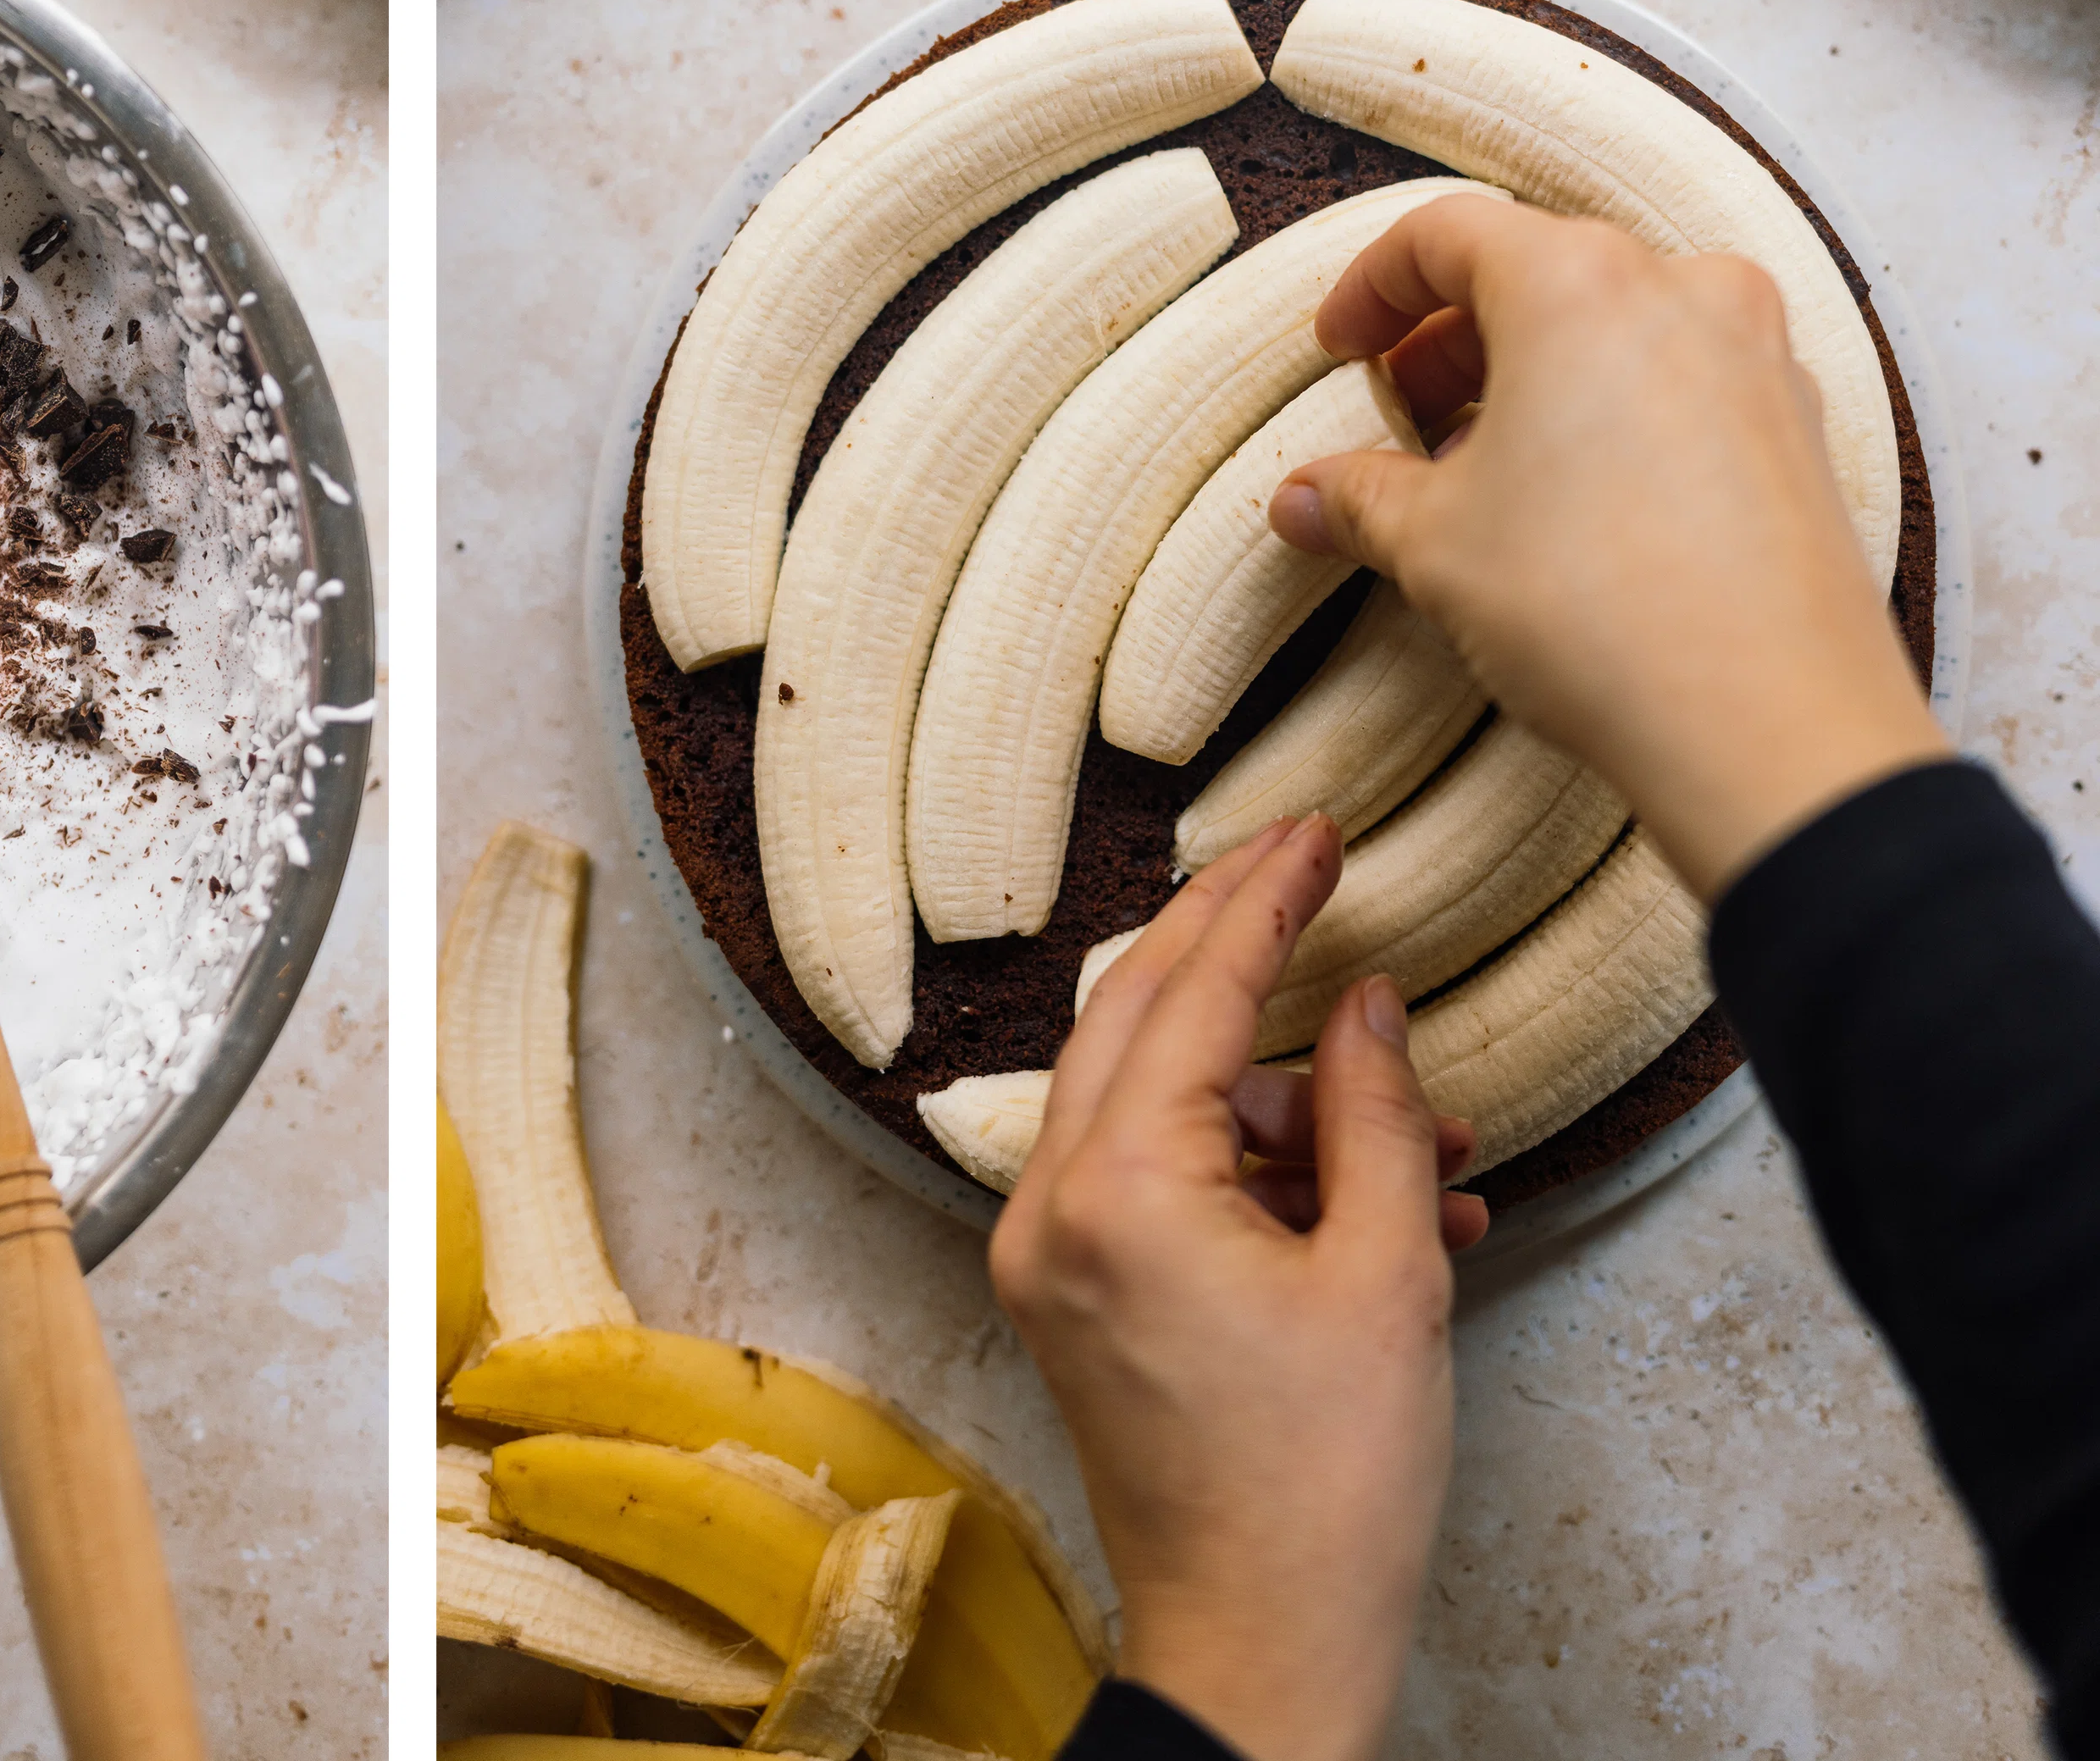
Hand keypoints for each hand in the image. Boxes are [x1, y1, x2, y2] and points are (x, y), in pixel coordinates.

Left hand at [992, 819, 1482, 1760]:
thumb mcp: (1385, 1268)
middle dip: (1237, 945)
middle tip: (1314, 877)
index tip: (1317, 831)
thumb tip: (1362, 1000)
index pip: (1191, 991)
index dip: (1265, 899)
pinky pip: (1157, 1180)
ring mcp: (1049, 1253)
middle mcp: (1052, 1206)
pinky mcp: (1070, 1295)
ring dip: (1285, 1097)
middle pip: (1137, 1014)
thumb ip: (1367, 1108)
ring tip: (1422, 1141)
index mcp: (1119, 1190)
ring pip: (1158, 1099)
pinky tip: (1377, 1200)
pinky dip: (1255, 1169)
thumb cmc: (1328, 1483)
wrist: (1261, 1638)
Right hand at [1267, 195, 1943, 896]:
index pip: (1447, 233)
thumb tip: (1303, 498)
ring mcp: (1758, 358)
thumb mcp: (1435, 544)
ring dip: (1534, 381)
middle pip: (1539, 272)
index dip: (1370, 287)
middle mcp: (1683, 292)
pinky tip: (1574, 507)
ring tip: (1481, 474)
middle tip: (1401, 419)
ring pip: (1618, 328)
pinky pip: (1683, 385)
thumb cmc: (1595, 606)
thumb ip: (1359, 499)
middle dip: (1451, 342)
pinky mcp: (1800, 431)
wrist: (1765, 722)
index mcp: (1577, 284)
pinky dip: (1612, 415)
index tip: (1339, 349)